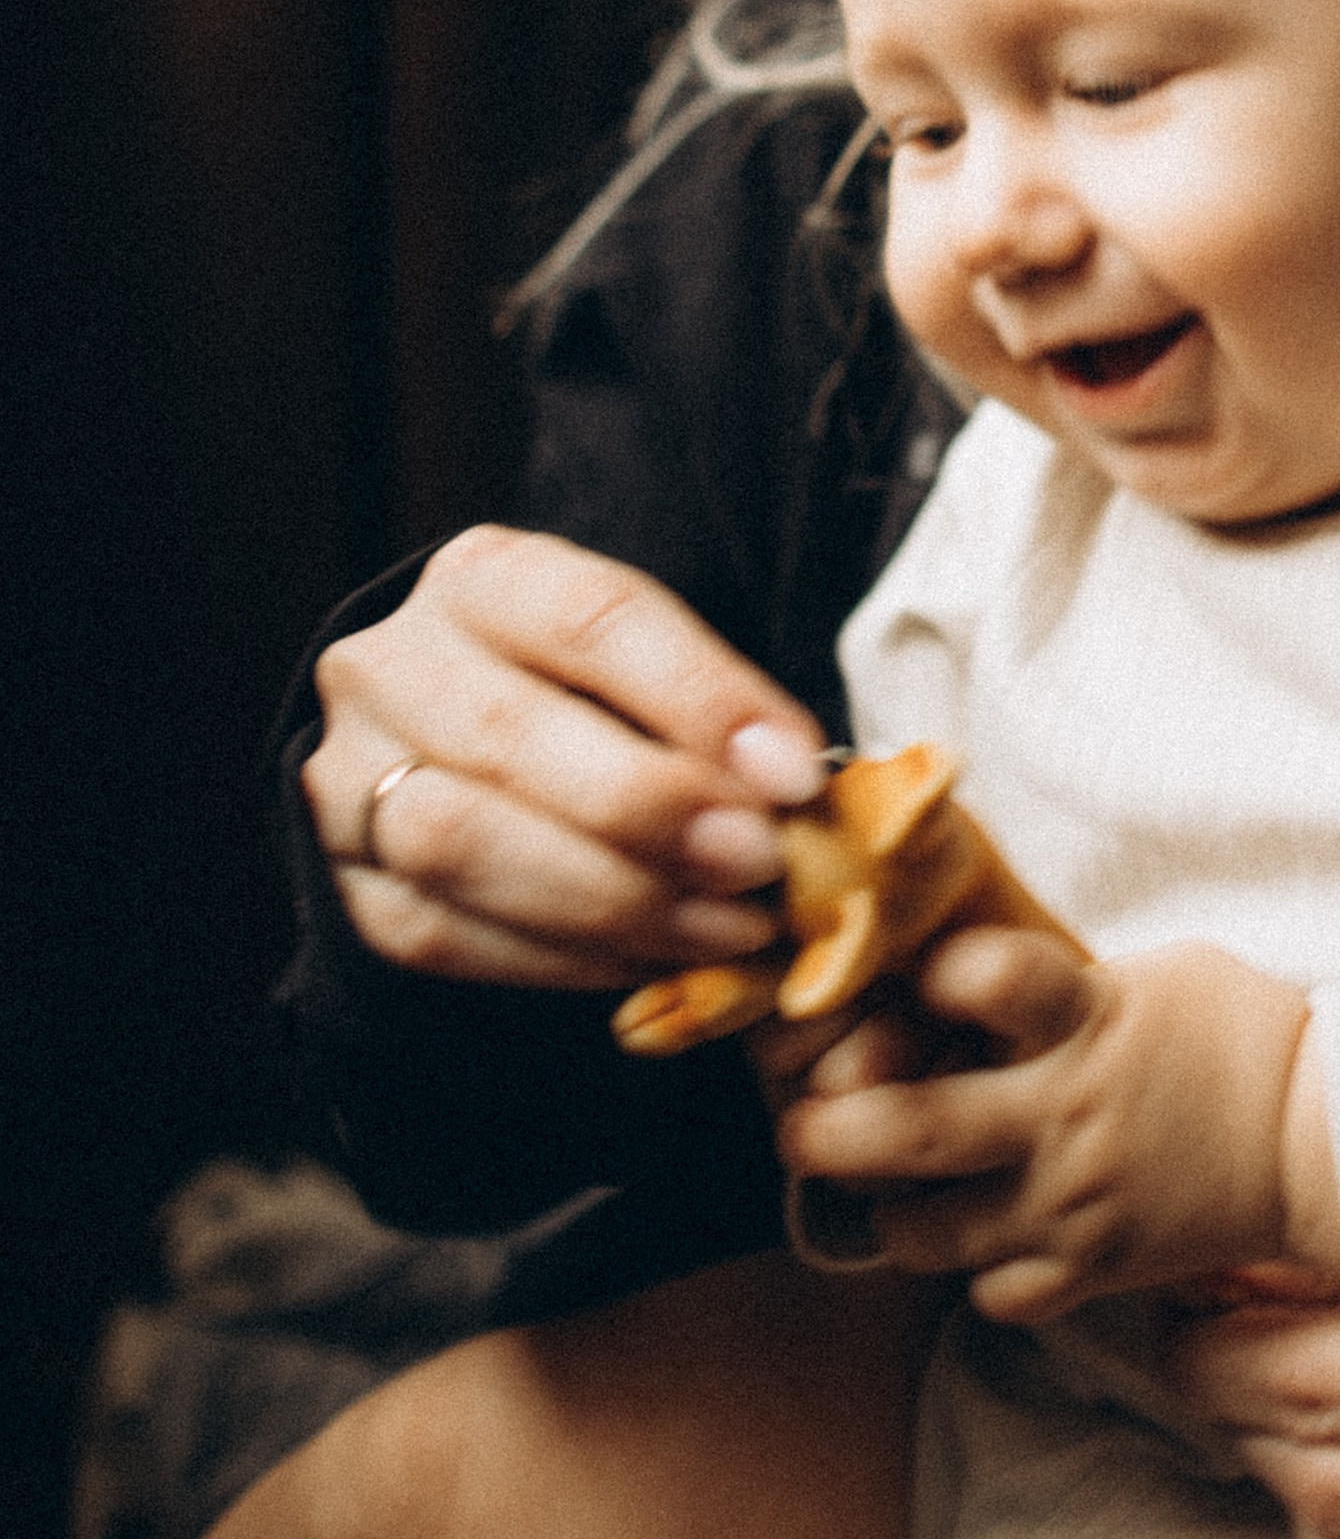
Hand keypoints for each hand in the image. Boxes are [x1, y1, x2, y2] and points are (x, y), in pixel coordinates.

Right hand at [303, 526, 829, 986]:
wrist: (464, 747)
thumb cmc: (595, 697)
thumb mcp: (651, 664)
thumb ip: (713, 713)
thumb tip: (792, 790)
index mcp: (484, 578)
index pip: (591, 618)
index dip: (698, 698)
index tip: (793, 775)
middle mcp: (391, 663)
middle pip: (508, 733)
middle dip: (650, 810)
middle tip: (757, 865)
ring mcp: (350, 774)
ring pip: (456, 841)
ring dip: (609, 898)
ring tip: (721, 929)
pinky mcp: (347, 880)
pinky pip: (446, 933)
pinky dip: (564, 958)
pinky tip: (651, 960)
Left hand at [769, 928, 1333, 1323]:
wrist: (1322, 1140)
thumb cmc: (1232, 1035)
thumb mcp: (1146, 972)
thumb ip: (1050, 979)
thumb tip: (945, 971)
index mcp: (1085, 1020)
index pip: (979, 980)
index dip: (921, 975)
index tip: (905, 980)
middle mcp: (1067, 1114)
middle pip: (914, 1130)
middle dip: (832, 1132)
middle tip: (803, 1128)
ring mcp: (1075, 1203)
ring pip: (929, 1231)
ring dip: (894, 1211)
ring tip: (894, 1188)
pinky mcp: (1094, 1270)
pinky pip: (994, 1294)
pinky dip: (977, 1271)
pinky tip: (987, 1237)